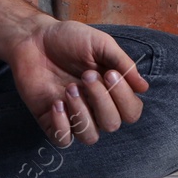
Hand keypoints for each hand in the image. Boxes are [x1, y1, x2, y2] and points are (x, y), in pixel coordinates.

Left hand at [6, 19, 149, 146]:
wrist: (34, 37)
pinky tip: (56, 102)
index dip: (124, 98)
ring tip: (69, 88)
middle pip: (112, 124)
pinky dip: (62, 124)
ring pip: (89, 136)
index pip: (131, 111)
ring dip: (82, 113)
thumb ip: (123, 63)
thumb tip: (144, 88)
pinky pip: (63, 139)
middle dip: (101, 99)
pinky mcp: (51, 120)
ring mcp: (74, 115)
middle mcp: (95, 107)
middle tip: (86, 75)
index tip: (110, 73)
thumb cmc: (68, 39)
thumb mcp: (101, 43)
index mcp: (112, 90)